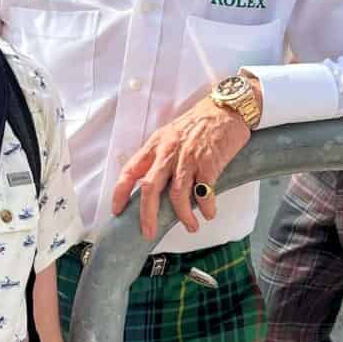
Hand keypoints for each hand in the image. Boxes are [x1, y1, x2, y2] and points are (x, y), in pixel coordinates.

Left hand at [112, 97, 250, 237]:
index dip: (120, 192)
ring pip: (177, 195)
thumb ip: (159, 157)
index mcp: (155, 145)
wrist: (226, 109)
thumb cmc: (197, 124)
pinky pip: (203, 192)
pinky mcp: (209, 163)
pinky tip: (209, 213)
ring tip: (191, 226)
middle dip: (147, 215)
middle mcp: (168, 151)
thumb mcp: (170, 135)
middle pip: (150, 188)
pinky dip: (206, 207)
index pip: (130, 171)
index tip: (117, 211)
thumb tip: (150, 186)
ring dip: (183, 216)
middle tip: (149, 232)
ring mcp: (188, 157)